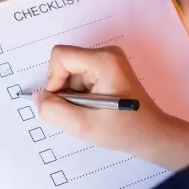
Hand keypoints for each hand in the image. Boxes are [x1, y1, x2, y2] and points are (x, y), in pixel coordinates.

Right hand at [34, 45, 163, 153]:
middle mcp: (106, 53)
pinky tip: (94, 107)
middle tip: (79, 110)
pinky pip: (80, 76)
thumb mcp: (83, 125)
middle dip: (64, 89)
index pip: (60, 56)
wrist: (152, 135)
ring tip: (90, 111)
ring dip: (72, 94)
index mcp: (103, 60)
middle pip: (65, 63)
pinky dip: (79, 94)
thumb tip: (37, 97)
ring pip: (70, 72)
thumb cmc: (124, 130)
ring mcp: (108, 60)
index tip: (64, 102)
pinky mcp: (107, 68)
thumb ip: (54, 110)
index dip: (54, 80)